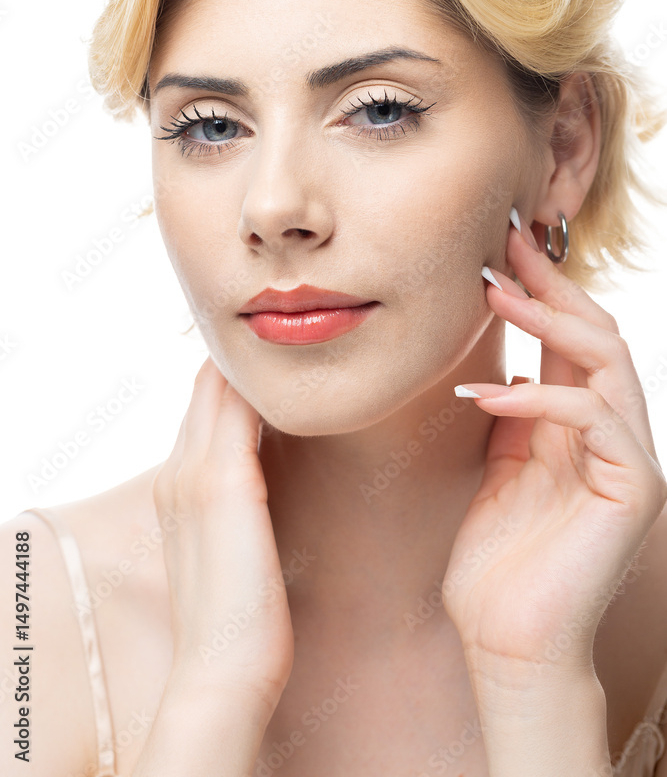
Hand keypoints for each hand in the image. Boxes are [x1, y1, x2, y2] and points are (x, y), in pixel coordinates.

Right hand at [152, 356, 293, 712]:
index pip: (203, 407)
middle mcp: (177, 470)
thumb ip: (239, 511)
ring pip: (218, 385)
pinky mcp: (223, 482)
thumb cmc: (238, 621)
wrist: (222, 672)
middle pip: (207, 385)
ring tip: (296, 344)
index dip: (233, 377)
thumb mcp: (230, 552)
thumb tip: (266, 487)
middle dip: (243, 360)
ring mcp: (193, 473)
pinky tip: (296, 368)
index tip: (275, 362)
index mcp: (176, 486)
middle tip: (289, 339)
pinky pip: (236, 405)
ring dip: (252, 363)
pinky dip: (259, 383)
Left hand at [442, 209, 666, 675]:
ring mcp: (629, 460)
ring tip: (493, 293)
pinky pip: (593, 418)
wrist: (509, 643)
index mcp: (581, 427)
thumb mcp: (501, 470)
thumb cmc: (498, 564)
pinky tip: (487, 395)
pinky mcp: (633, 489)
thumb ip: (514, 418)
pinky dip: (540, 397)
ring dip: (548, 321)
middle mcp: (614, 434)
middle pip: (598, 334)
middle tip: (503, 242)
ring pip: (607, 361)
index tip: (500, 248)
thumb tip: (504, 366)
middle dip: (551, 283)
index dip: (541, 289)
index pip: (572, 340)